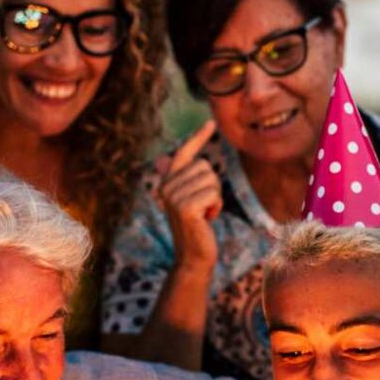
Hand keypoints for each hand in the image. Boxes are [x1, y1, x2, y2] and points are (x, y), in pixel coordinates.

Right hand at [155, 120, 220, 273]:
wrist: (193, 257)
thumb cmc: (196, 228)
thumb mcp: (189, 201)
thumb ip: (182, 181)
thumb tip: (163, 160)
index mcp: (167, 182)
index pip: (185, 153)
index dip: (198, 137)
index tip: (210, 122)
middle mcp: (166, 186)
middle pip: (205, 167)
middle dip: (213, 186)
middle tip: (204, 206)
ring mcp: (174, 196)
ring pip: (211, 180)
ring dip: (215, 197)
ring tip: (205, 213)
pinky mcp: (185, 207)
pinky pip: (213, 193)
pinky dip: (216, 206)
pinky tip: (207, 219)